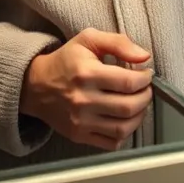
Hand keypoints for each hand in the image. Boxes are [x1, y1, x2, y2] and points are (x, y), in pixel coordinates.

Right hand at [20, 28, 152, 150]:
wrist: (37, 85)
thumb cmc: (66, 60)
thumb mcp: (89, 39)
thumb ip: (118, 42)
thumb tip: (144, 56)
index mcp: (87, 73)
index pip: (128, 82)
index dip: (145, 78)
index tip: (146, 74)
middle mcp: (83, 100)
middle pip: (128, 107)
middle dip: (145, 97)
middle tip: (146, 88)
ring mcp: (80, 121)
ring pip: (122, 128)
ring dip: (139, 116)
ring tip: (139, 103)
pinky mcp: (79, 135)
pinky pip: (111, 143)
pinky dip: (124, 134)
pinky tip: (125, 119)